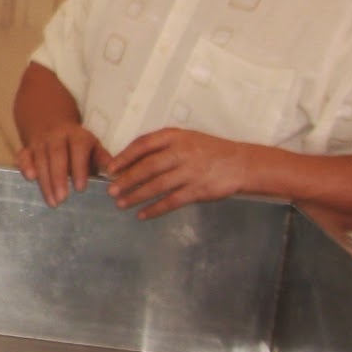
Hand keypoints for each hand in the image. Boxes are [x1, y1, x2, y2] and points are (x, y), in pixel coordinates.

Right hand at [15, 122, 110, 207]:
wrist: (51, 123)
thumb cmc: (77, 143)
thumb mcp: (92, 146)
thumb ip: (102, 158)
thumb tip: (115, 173)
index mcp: (77, 135)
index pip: (78, 149)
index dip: (79, 167)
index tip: (81, 189)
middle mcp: (57, 136)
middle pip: (56, 155)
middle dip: (58, 178)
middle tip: (62, 199)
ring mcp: (40, 141)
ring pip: (40, 159)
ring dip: (45, 181)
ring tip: (52, 201)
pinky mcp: (27, 147)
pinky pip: (24, 155)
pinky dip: (25, 166)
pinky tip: (29, 178)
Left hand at [106, 128, 249, 219]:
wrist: (241, 163)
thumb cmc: (207, 151)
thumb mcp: (185, 139)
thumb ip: (160, 147)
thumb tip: (129, 161)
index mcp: (175, 136)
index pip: (143, 145)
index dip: (124, 157)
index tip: (110, 169)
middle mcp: (182, 152)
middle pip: (148, 167)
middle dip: (127, 180)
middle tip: (110, 190)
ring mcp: (191, 171)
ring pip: (158, 185)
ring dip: (137, 196)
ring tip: (121, 203)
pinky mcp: (199, 190)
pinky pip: (172, 201)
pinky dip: (155, 209)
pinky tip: (142, 214)